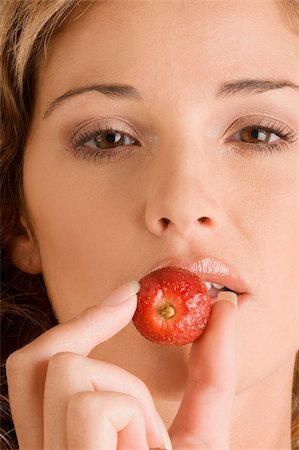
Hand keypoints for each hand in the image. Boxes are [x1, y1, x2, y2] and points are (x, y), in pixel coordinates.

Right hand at [6, 283, 236, 449]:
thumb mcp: (200, 437)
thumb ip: (208, 377)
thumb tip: (225, 309)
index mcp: (66, 446)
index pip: (34, 371)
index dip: (78, 322)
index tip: (127, 294)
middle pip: (34, 362)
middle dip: (86, 326)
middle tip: (128, 303)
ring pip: (69, 372)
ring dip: (129, 396)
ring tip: (150, 445)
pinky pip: (91, 408)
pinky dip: (131, 420)